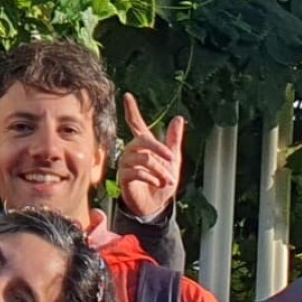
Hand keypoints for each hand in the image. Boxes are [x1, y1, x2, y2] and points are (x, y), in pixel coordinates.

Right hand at [116, 95, 183, 221]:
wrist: (156, 206)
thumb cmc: (162, 183)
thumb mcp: (173, 161)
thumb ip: (174, 140)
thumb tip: (178, 118)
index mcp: (144, 146)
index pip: (135, 124)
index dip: (131, 110)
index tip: (127, 96)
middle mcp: (132, 152)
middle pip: (143, 141)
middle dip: (159, 149)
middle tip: (171, 158)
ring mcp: (126, 164)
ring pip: (143, 158)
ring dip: (159, 169)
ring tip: (167, 180)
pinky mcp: (123, 177)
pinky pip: (136, 171)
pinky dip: (151, 178)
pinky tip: (157, 184)